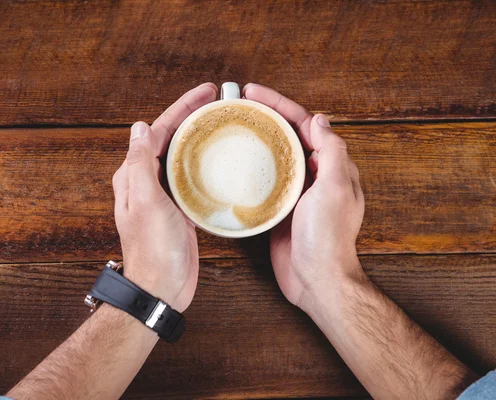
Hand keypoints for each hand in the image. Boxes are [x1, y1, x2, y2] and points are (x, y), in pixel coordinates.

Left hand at [112, 83, 217, 312]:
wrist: (162, 287)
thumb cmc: (153, 248)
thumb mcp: (146, 201)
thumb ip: (141, 164)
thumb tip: (141, 128)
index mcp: (134, 175)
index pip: (157, 131)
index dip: (181, 108)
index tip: (204, 92)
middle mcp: (146, 181)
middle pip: (171, 139)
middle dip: (192, 117)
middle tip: (219, 102)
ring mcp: (164, 195)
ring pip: (182, 157)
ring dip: (200, 138)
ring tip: (222, 123)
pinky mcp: (179, 209)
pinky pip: (191, 178)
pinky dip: (205, 164)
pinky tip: (219, 160)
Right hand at [243, 83, 364, 313]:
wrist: (316, 280)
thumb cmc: (328, 237)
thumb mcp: (334, 188)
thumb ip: (331, 152)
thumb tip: (319, 120)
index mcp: (329, 166)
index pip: (304, 124)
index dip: (280, 104)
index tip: (253, 93)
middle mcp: (313, 175)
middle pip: (286, 136)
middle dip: (264, 117)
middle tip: (236, 105)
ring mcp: (294, 193)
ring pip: (273, 158)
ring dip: (255, 141)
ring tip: (230, 128)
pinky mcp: (278, 210)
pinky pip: (263, 183)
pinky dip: (250, 170)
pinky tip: (233, 166)